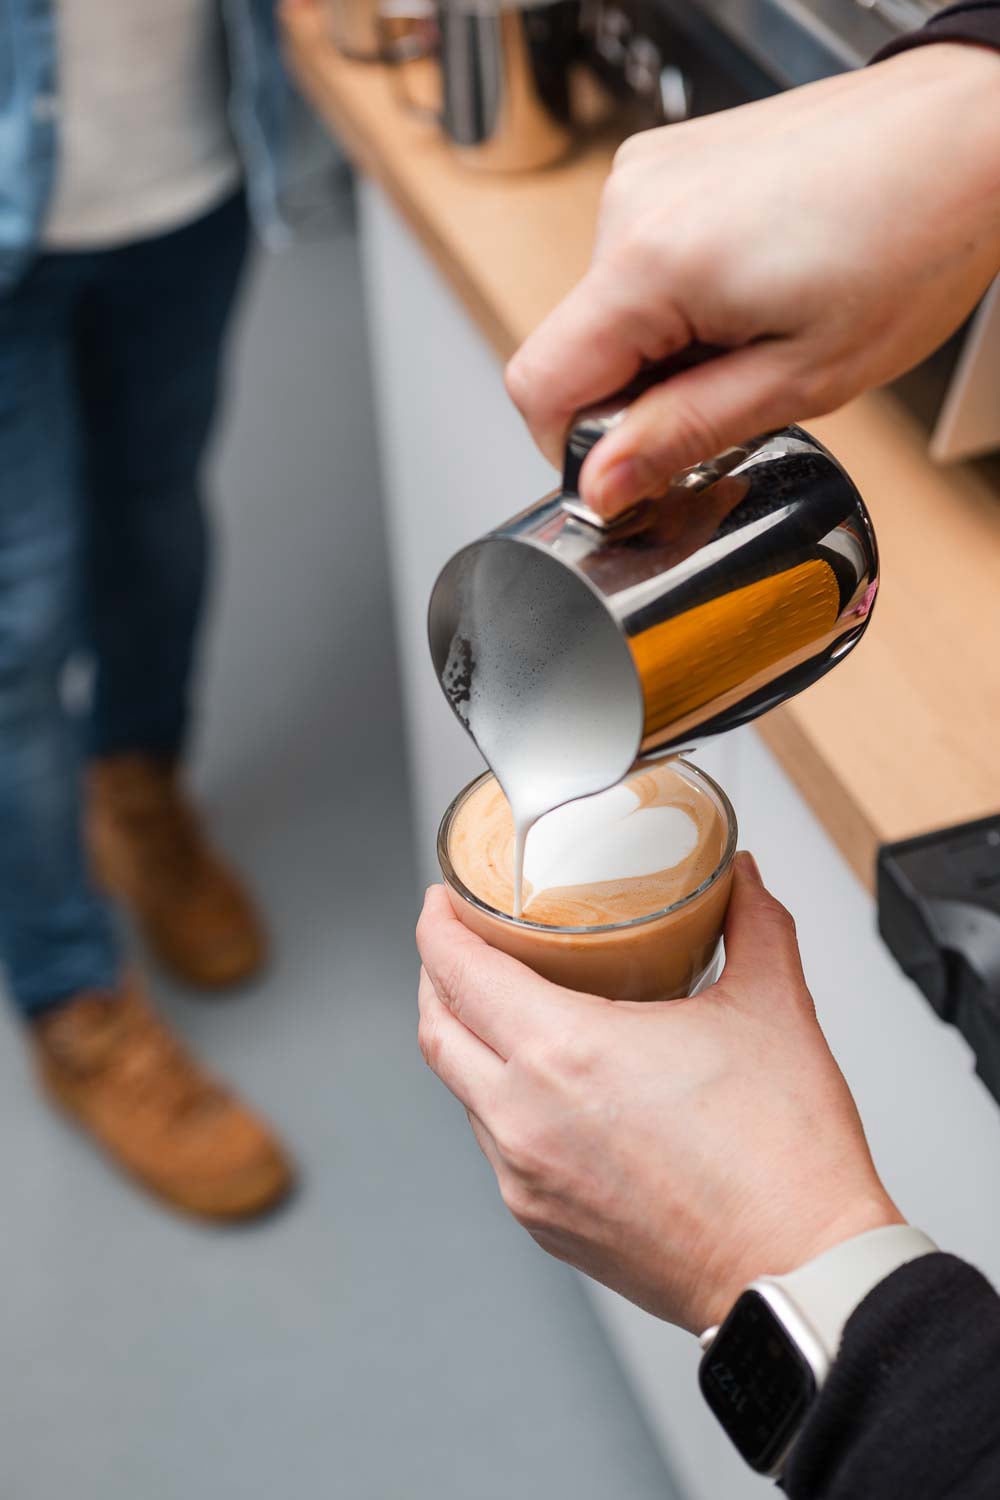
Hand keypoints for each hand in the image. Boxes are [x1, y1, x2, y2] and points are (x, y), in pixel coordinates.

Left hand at [416, 854, 901, 1333]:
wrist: (802, 1273)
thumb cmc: (785, 1157)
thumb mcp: (773, 1009)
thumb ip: (754, 925)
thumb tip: (741, 878)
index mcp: (565, 1053)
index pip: (459, 971)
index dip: (438, 926)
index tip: (442, 900)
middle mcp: (525, 1118)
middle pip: (437, 1029)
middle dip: (438, 976)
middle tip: (460, 943)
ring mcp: (526, 1179)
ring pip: (463, 1091)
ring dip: (471, 1042)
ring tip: (507, 1011)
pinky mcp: (543, 1222)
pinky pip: (497, 1146)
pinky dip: (503, 1103)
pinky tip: (547, 1087)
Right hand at [505, 43, 999, 518]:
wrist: (965, 136)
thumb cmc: (913, 239)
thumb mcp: (800, 378)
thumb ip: (683, 434)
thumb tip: (602, 484)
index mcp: (651, 262)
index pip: (538, 386)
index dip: (578, 449)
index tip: (637, 468)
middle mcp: (630, 204)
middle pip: (575, 347)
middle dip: (640, 395)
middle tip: (733, 390)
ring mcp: (646, 173)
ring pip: (609, 309)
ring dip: (665, 344)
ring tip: (756, 328)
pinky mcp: (667, 162)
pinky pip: (637, 261)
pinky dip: (679, 297)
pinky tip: (750, 288)